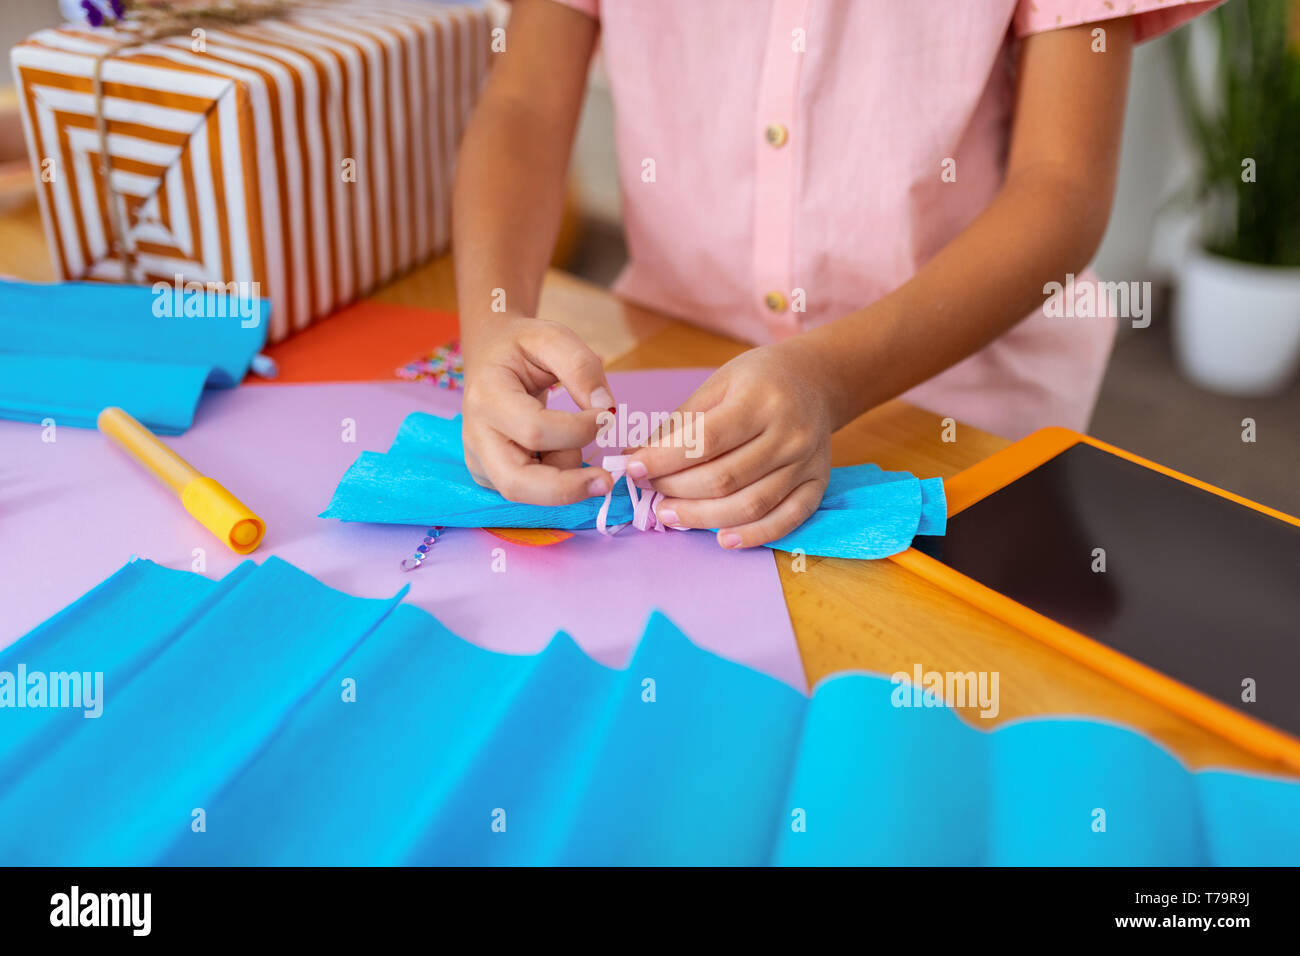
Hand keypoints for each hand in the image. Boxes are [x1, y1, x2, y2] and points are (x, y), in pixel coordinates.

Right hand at [461, 317, 614, 504]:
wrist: (489, 354)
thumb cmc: (520, 346)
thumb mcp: (552, 336)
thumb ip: (582, 367)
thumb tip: (606, 410)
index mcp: (486, 397)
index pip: (534, 430)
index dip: (578, 430)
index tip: (606, 415)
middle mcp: (476, 437)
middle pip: (516, 483)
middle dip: (566, 489)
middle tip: (605, 482)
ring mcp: (479, 461)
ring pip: (525, 493)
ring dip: (563, 477)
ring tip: (570, 440)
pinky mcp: (490, 475)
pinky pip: (529, 491)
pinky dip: (555, 478)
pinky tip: (556, 449)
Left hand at [626, 343, 832, 547]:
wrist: (816, 380)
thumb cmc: (759, 380)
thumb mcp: (718, 385)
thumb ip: (681, 424)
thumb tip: (637, 458)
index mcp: (760, 401)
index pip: (706, 440)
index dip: (665, 460)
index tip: (634, 468)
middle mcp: (788, 434)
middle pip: (725, 478)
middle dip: (678, 489)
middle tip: (650, 490)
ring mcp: (805, 463)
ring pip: (751, 505)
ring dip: (703, 517)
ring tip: (670, 515)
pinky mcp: (817, 485)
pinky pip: (786, 520)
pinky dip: (753, 536)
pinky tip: (721, 539)